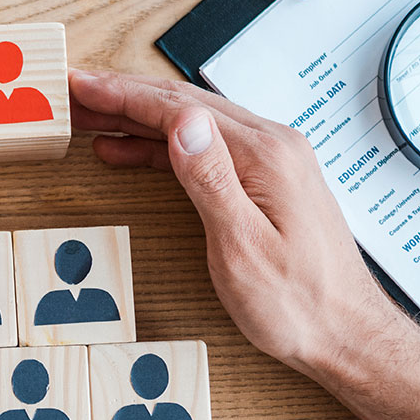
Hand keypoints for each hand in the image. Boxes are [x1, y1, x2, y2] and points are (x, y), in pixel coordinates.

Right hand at [68, 68, 419, 419]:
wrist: (347, 334)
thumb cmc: (298, 304)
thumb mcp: (242, 248)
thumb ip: (210, 180)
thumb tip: (183, 122)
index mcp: (265, 155)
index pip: (179, 109)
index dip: (122, 95)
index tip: (79, 85)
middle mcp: (273, 146)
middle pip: (184, 106)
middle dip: (123, 97)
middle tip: (73, 93)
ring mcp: (274, 162)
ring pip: (193, 124)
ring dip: (138, 119)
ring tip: (90, 118)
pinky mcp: (270, 182)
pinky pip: (207, 148)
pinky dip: (163, 146)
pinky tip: (133, 152)